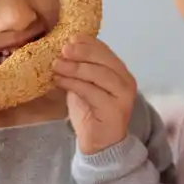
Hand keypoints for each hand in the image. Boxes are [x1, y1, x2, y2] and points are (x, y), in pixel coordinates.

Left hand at [55, 37, 137, 154]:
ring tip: (56, 65)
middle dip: (82, 52)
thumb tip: (66, 47)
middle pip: (104, 60)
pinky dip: (73, 83)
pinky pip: (92, 91)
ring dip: (75, 68)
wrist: (99, 144)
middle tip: (63, 50)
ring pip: (99, 74)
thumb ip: (80, 69)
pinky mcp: (114, 109)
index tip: (69, 39)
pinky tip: (59, 80)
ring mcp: (123, 96)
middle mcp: (127, 82)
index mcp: (121, 73)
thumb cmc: (90, 113)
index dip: (88, 43)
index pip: (106, 52)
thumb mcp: (84, 85)